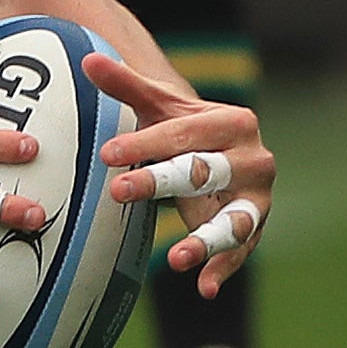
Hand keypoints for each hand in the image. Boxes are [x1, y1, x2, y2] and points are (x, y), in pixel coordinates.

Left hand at [86, 51, 274, 297]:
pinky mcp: (256, 228)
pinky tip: (202, 288)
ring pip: (236, 219)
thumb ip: (126, 85)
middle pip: (206, 172)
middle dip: (161, 181)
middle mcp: (255, 159)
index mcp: (233, 122)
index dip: (145, 143)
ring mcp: (258, 197)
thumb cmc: (182, 128)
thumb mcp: (157, 106)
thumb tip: (88, 58)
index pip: (185, 133)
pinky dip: (224, 269)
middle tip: (116, 190)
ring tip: (175, 258)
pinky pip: (242, 252)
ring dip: (207, 240)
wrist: (220, 151)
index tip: (106, 153)